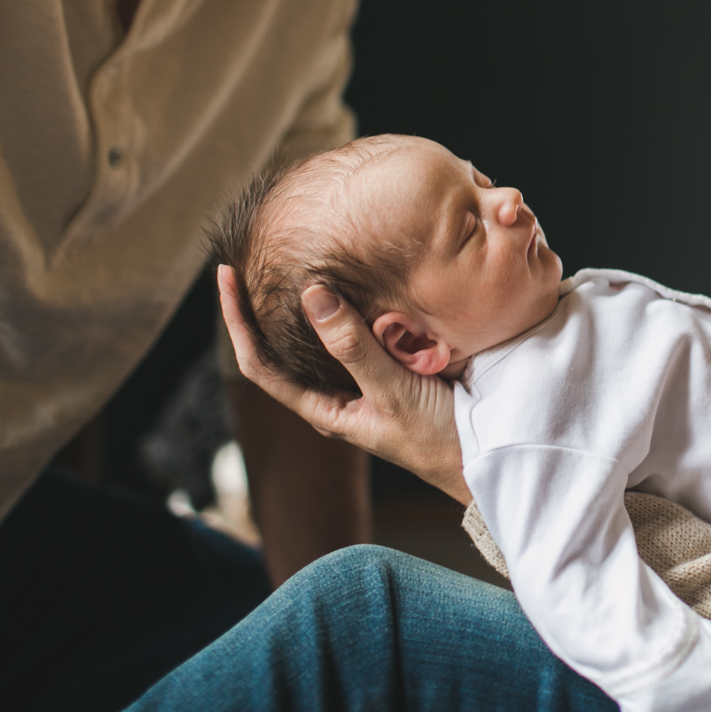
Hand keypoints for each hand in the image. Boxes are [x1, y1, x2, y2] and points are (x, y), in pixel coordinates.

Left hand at [217, 265, 471, 505]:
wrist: (483, 454)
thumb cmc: (434, 438)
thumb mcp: (391, 391)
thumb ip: (353, 347)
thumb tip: (312, 295)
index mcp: (322, 408)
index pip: (259, 364)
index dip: (237, 322)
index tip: (227, 276)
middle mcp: (336, 392)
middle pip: (283, 346)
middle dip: (263, 304)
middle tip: (254, 257)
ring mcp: (364, 378)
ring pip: (324, 334)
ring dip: (310, 300)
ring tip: (296, 257)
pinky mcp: (393, 363)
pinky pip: (363, 328)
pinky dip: (353, 302)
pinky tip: (354, 277)